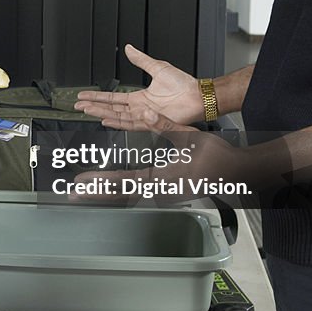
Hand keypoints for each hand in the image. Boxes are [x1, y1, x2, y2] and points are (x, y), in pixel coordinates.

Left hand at [69, 109, 245, 204]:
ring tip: (85, 193)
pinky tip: (113, 192)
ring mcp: (165, 196)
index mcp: (165, 179)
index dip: (101, 181)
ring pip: (130, 197)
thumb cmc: (219, 158)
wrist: (239, 174)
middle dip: (96, 194)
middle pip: (122, 195)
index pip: (126, 181)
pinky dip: (122, 194)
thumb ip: (163, 126)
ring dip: (107, 194)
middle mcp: (162, 192)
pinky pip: (140, 196)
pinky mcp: (169, 195)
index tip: (82, 182)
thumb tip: (143, 114)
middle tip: (72, 194)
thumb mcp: (190, 137)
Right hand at [74, 44, 202, 129]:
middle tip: (78, 105)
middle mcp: (139, 108)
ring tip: (87, 110)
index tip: (84, 94)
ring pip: (117, 116)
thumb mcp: (157, 67)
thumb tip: (129, 48)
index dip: (97, 95)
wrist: (197, 95)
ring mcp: (144, 117)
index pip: (113, 97)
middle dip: (93, 106)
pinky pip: (131, 124)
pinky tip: (107, 120)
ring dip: (101, 113)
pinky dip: (118, 122)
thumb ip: (141, 60)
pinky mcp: (151, 122)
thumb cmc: (183, 84)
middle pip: (111, 108)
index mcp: (139, 97)